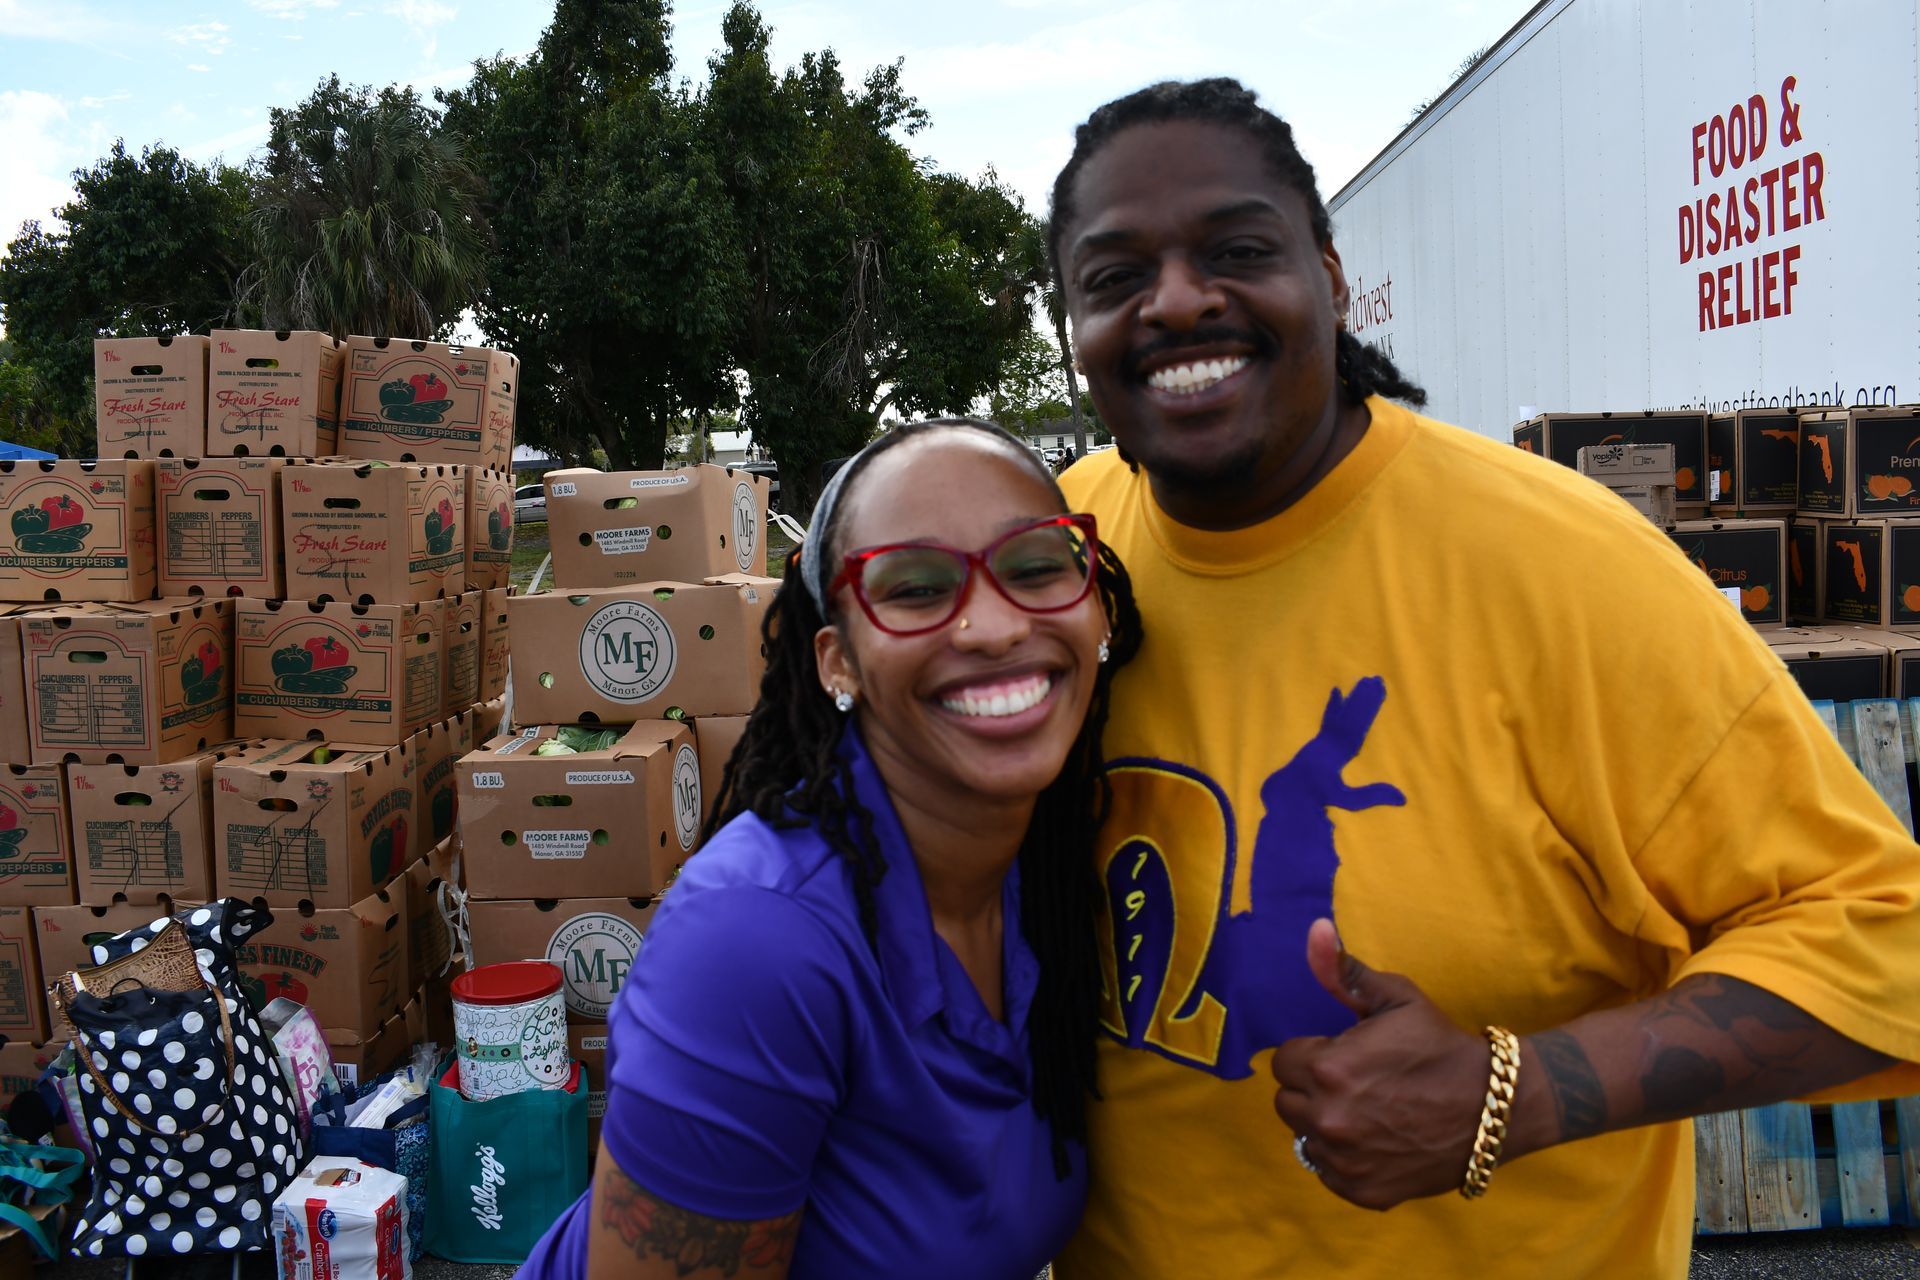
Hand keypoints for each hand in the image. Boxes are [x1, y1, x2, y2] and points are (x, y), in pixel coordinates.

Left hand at [1270, 919, 1490, 1209]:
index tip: (1345, 1054)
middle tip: (1356, 1082)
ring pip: (1304, 1138)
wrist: (1495, 1107)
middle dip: (1313, 1089)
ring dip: (1324, 1124)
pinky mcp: (1363, 1191)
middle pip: (1287, 1102)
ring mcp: (1345, 1161)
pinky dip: (1344, 1159)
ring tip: (1367, 1110)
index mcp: (1328, 1069)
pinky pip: (1328, 1172)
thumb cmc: (1440, 1046)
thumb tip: (1314, 929)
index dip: (1313, 1054)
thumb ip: (1344, 970)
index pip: (1283, 1061)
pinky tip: (1377, 1140)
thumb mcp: (1395, 998)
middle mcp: (1328, 1119)